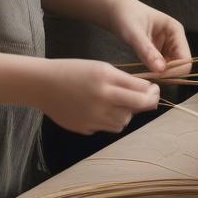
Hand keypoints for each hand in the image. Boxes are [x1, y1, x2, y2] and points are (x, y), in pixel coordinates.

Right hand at [41, 59, 159, 134]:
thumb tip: (147, 92)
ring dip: (125, 113)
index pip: (142, 93)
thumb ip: (125, 80)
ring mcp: (93, 118)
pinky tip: (98, 108)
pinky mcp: (86, 129)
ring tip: (115, 101)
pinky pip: (107, 127)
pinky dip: (108, 120)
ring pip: (123, 122)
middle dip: (143, 103)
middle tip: (144, 97)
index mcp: (107, 80)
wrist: (43, 85)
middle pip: (136, 109)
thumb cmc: (74, 71)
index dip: (152, 92)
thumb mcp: (102, 68)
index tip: (153, 89)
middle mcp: (102, 100)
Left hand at [106, 0, 190, 74]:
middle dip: (167, 74)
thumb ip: (147, 52)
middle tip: (147, 76)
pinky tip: (143, 71)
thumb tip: (161, 70)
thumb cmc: (126, 16)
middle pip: (180, 66)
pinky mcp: (159, 53)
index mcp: (175, 31)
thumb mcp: (135, 34)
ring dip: (160, 75)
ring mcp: (167, 47)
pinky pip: (162, 69)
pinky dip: (154, 73)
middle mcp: (175, 40)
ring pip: (172, 69)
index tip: (156, 75)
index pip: (185, 59)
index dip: (174, 71)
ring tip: (144, 73)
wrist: (116, 12)